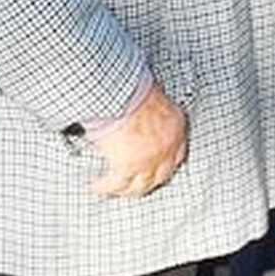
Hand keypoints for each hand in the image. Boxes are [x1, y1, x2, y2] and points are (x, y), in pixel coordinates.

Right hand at [92, 81, 187, 197]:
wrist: (122, 90)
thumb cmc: (133, 86)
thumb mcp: (152, 97)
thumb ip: (152, 112)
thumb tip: (140, 115)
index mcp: (176, 126)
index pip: (178, 154)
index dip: (167, 164)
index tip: (158, 168)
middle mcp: (167, 147)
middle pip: (161, 175)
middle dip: (148, 181)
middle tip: (135, 184)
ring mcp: (150, 160)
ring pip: (139, 186)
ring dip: (125, 189)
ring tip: (113, 189)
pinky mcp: (129, 167)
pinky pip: (115, 184)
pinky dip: (105, 187)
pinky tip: (97, 186)